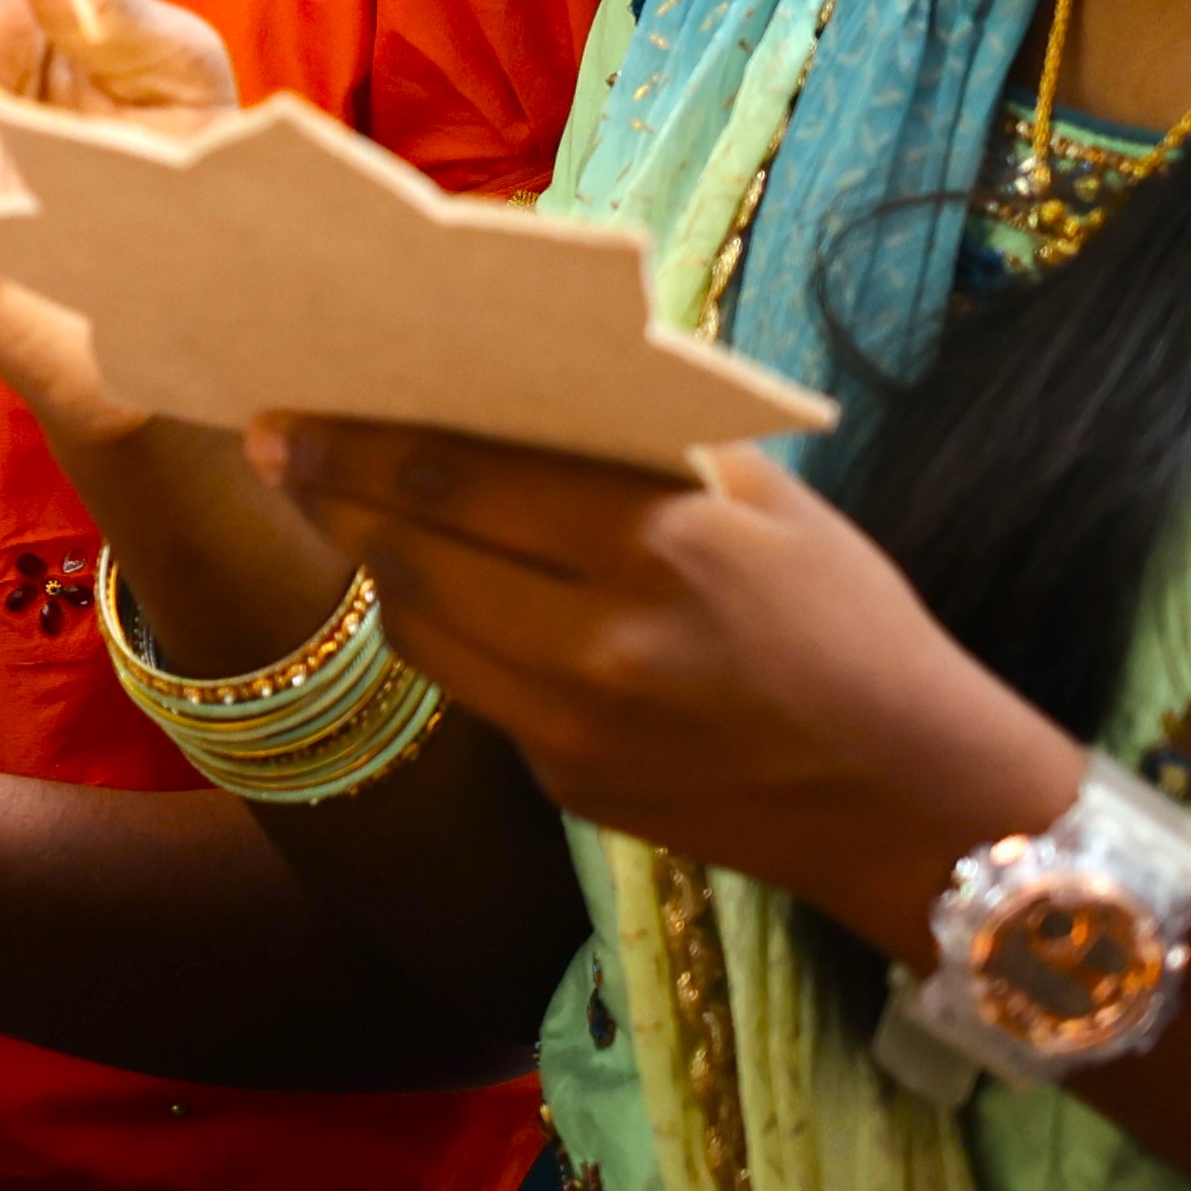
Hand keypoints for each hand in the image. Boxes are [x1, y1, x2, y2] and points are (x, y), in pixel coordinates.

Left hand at [255, 420, 1064, 930]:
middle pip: (412, 554)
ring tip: (334, 508)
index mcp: (656, 546)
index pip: (458, 479)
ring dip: (367, 564)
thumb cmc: (851, 623)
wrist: (914, 800)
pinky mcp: (566, 786)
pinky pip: (472, 690)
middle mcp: (597, 643)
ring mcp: (573, 728)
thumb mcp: (768, 505)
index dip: (358, 442)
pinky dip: (438, 630)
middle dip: (329, 494)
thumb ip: (639, 451)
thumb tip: (508, 389)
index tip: (292, 407)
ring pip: (420, 629)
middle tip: (276, 445)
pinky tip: (423, 586)